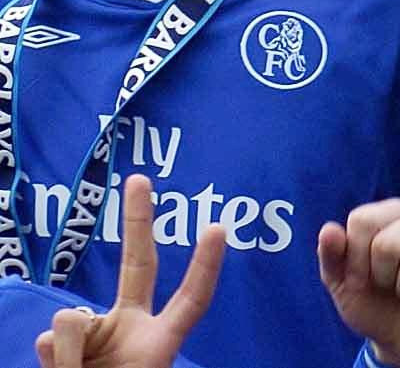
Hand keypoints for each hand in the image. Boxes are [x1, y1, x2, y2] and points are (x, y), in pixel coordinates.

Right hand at [34, 174, 225, 367]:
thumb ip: (92, 356)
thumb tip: (62, 327)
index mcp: (159, 343)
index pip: (191, 300)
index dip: (205, 266)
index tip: (218, 226)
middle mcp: (129, 327)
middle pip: (138, 266)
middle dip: (136, 221)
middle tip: (140, 178)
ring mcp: (96, 332)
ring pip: (75, 323)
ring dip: (71, 359)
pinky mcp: (60, 345)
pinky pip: (53, 340)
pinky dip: (55, 363)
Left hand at [317, 201, 399, 367]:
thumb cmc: (375, 304)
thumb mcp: (343, 285)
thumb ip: (332, 257)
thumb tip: (328, 229)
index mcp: (392, 215)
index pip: (363, 220)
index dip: (354, 258)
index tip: (360, 276)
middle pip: (388, 243)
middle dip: (381, 278)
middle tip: (389, 286)